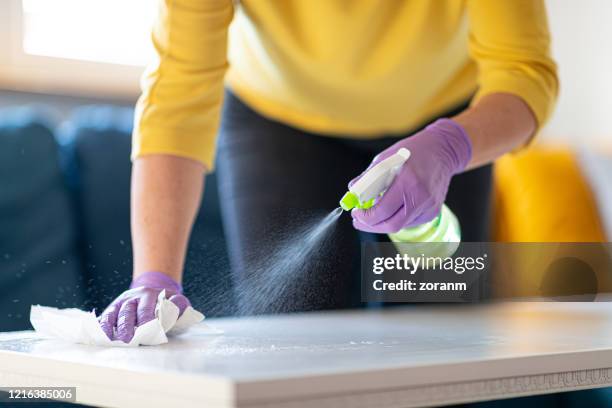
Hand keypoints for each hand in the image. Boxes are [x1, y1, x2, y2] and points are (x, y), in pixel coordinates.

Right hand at [98, 271, 190, 342]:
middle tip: (127, 339)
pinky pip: (104, 317)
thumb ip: (178, 303)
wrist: (153, 293)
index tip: (146, 332)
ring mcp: (120, 303)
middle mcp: (132, 296)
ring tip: (111, 340)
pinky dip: (101, 326)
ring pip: (113, 313)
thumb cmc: (167, 302)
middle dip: (127, 326)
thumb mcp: (177, 299)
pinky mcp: (112, 310)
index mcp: (149, 294)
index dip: (146, 320)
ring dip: (111, 327)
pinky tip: (100, 336)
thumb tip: (174, 308)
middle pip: (127, 311)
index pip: (146, 308)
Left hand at [350, 119, 471, 232]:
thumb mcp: (385, 158)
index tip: (355, 213)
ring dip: (383, 221)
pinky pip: (409, 221)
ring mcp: (429, 206)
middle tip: (358, 221)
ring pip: (400, 225)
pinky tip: (394, 206)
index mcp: (408, 181)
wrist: (443, 150)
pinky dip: (397, 217)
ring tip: (374, 209)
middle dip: (371, 226)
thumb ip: (368, 178)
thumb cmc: (411, 152)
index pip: (382, 210)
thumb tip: (352, 192)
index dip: (365, 217)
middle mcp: (421, 197)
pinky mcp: (433, 211)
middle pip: (392, 225)